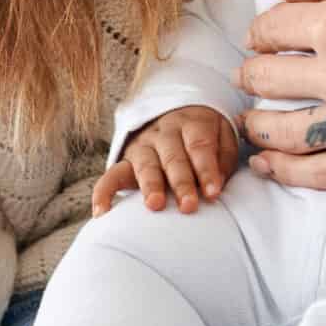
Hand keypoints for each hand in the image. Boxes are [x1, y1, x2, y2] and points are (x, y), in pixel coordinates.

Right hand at [91, 106, 238, 215]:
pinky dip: (103, 193)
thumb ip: (224, 157)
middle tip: (188, 206)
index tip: (213, 193)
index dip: (206, 169)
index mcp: (191, 124)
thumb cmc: (204, 134)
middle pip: (172, 157)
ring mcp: (142, 146)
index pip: (198, 145)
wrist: (175, 113)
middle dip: (181, 182)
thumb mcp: (223, 135)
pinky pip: (111, 175)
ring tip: (154, 205)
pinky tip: (101, 212)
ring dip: (150, 186)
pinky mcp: (125, 161)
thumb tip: (218, 184)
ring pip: (145, 165)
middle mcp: (164, 133)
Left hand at [235, 0, 325, 188]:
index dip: (261, 30)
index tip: (265, 35)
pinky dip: (286, 172)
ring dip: (257, 126)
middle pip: (265, 81)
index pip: (269, 30)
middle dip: (253, 74)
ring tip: (252, 120)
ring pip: (282, 133)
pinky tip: (268, 165)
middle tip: (254, 74)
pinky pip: (322, 176)